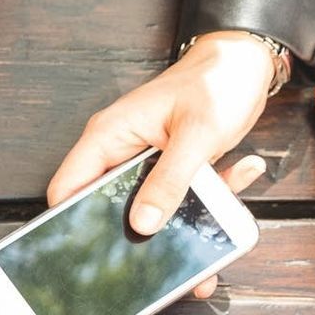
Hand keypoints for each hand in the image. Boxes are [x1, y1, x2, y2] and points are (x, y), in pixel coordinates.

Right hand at [46, 31, 274, 297]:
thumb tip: (143, 223)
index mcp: (108, 136)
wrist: (246, 63)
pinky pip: (180, 198)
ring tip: (212, 222)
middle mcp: (121, 151)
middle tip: (160, 251)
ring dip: (182, 218)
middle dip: (136, 231)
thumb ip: (169, 180)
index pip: (68, 187)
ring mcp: (146, 162)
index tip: (88, 249)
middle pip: (108, 205)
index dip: (70, 221)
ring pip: (149, 208)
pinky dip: (209, 201)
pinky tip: (237, 177)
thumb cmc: (216, 81)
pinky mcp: (171, 169)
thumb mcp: (196, 134)